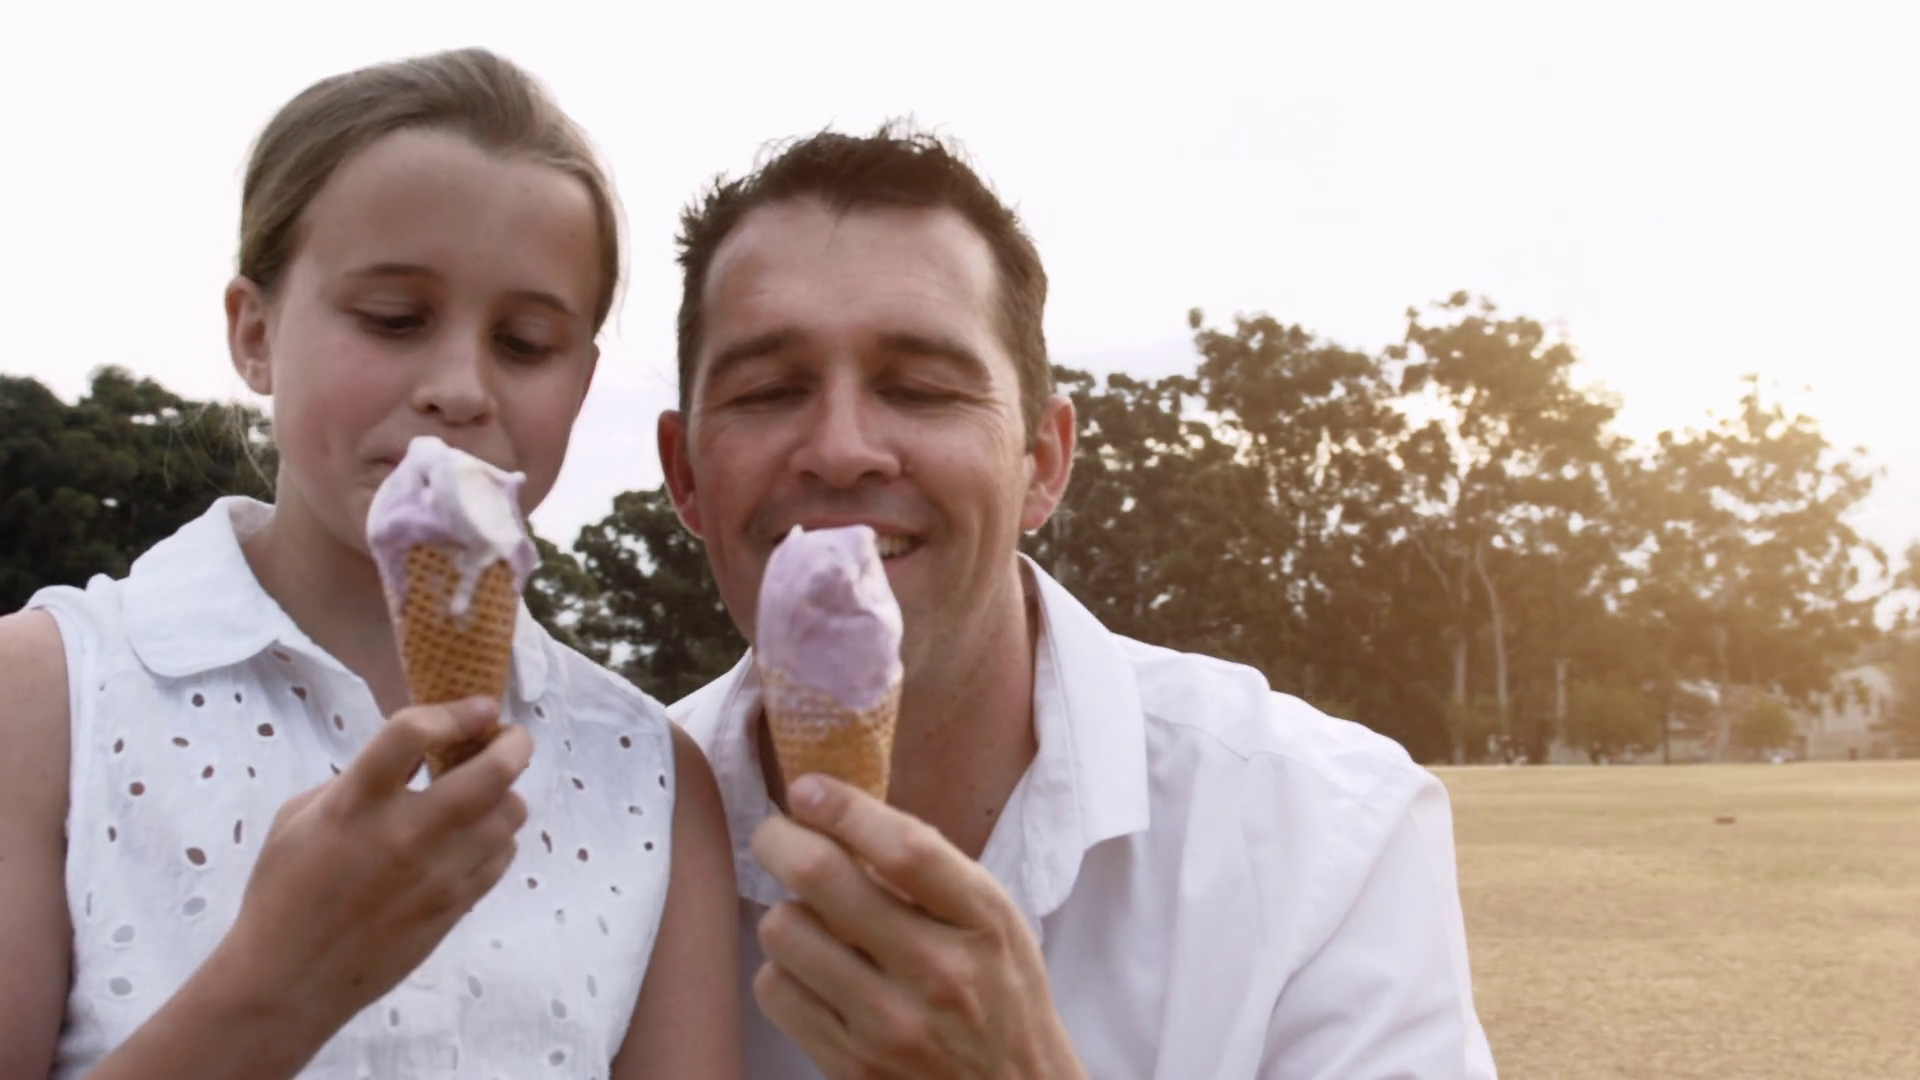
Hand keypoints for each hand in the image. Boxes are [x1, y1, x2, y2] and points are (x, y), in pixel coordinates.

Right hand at [213, 697, 530, 1042]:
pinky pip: (502, 857)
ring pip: (510, 814)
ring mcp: (440, 873)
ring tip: (485, 792)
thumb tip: (409, 761)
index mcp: (358, 803)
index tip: (480, 706)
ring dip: (504, 794)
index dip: (455, 711)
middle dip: (513, 743)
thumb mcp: (300, 817)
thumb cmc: (283, 892)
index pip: (414, 733)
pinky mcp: (456, 906)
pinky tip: (475, 837)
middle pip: (494, 772)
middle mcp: (407, 833)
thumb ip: (356, 780)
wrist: (288, 981)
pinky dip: (498, 838)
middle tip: (508, 737)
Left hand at [750, 775, 1084, 1079]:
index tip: (809, 789)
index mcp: (983, 922)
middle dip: (781, 840)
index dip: (844, 807)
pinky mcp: (850, 1066)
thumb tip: (837, 815)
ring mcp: (890, 1025)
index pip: (906, 848)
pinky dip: (783, 969)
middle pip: (824, 878)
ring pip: (784, 931)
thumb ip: (931, 871)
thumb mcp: (993, 920)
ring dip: (786, 913)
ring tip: (810, 919)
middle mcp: (938, 973)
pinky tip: (813, 972)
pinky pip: (775, 989)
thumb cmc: (999, 994)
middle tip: (778, 835)